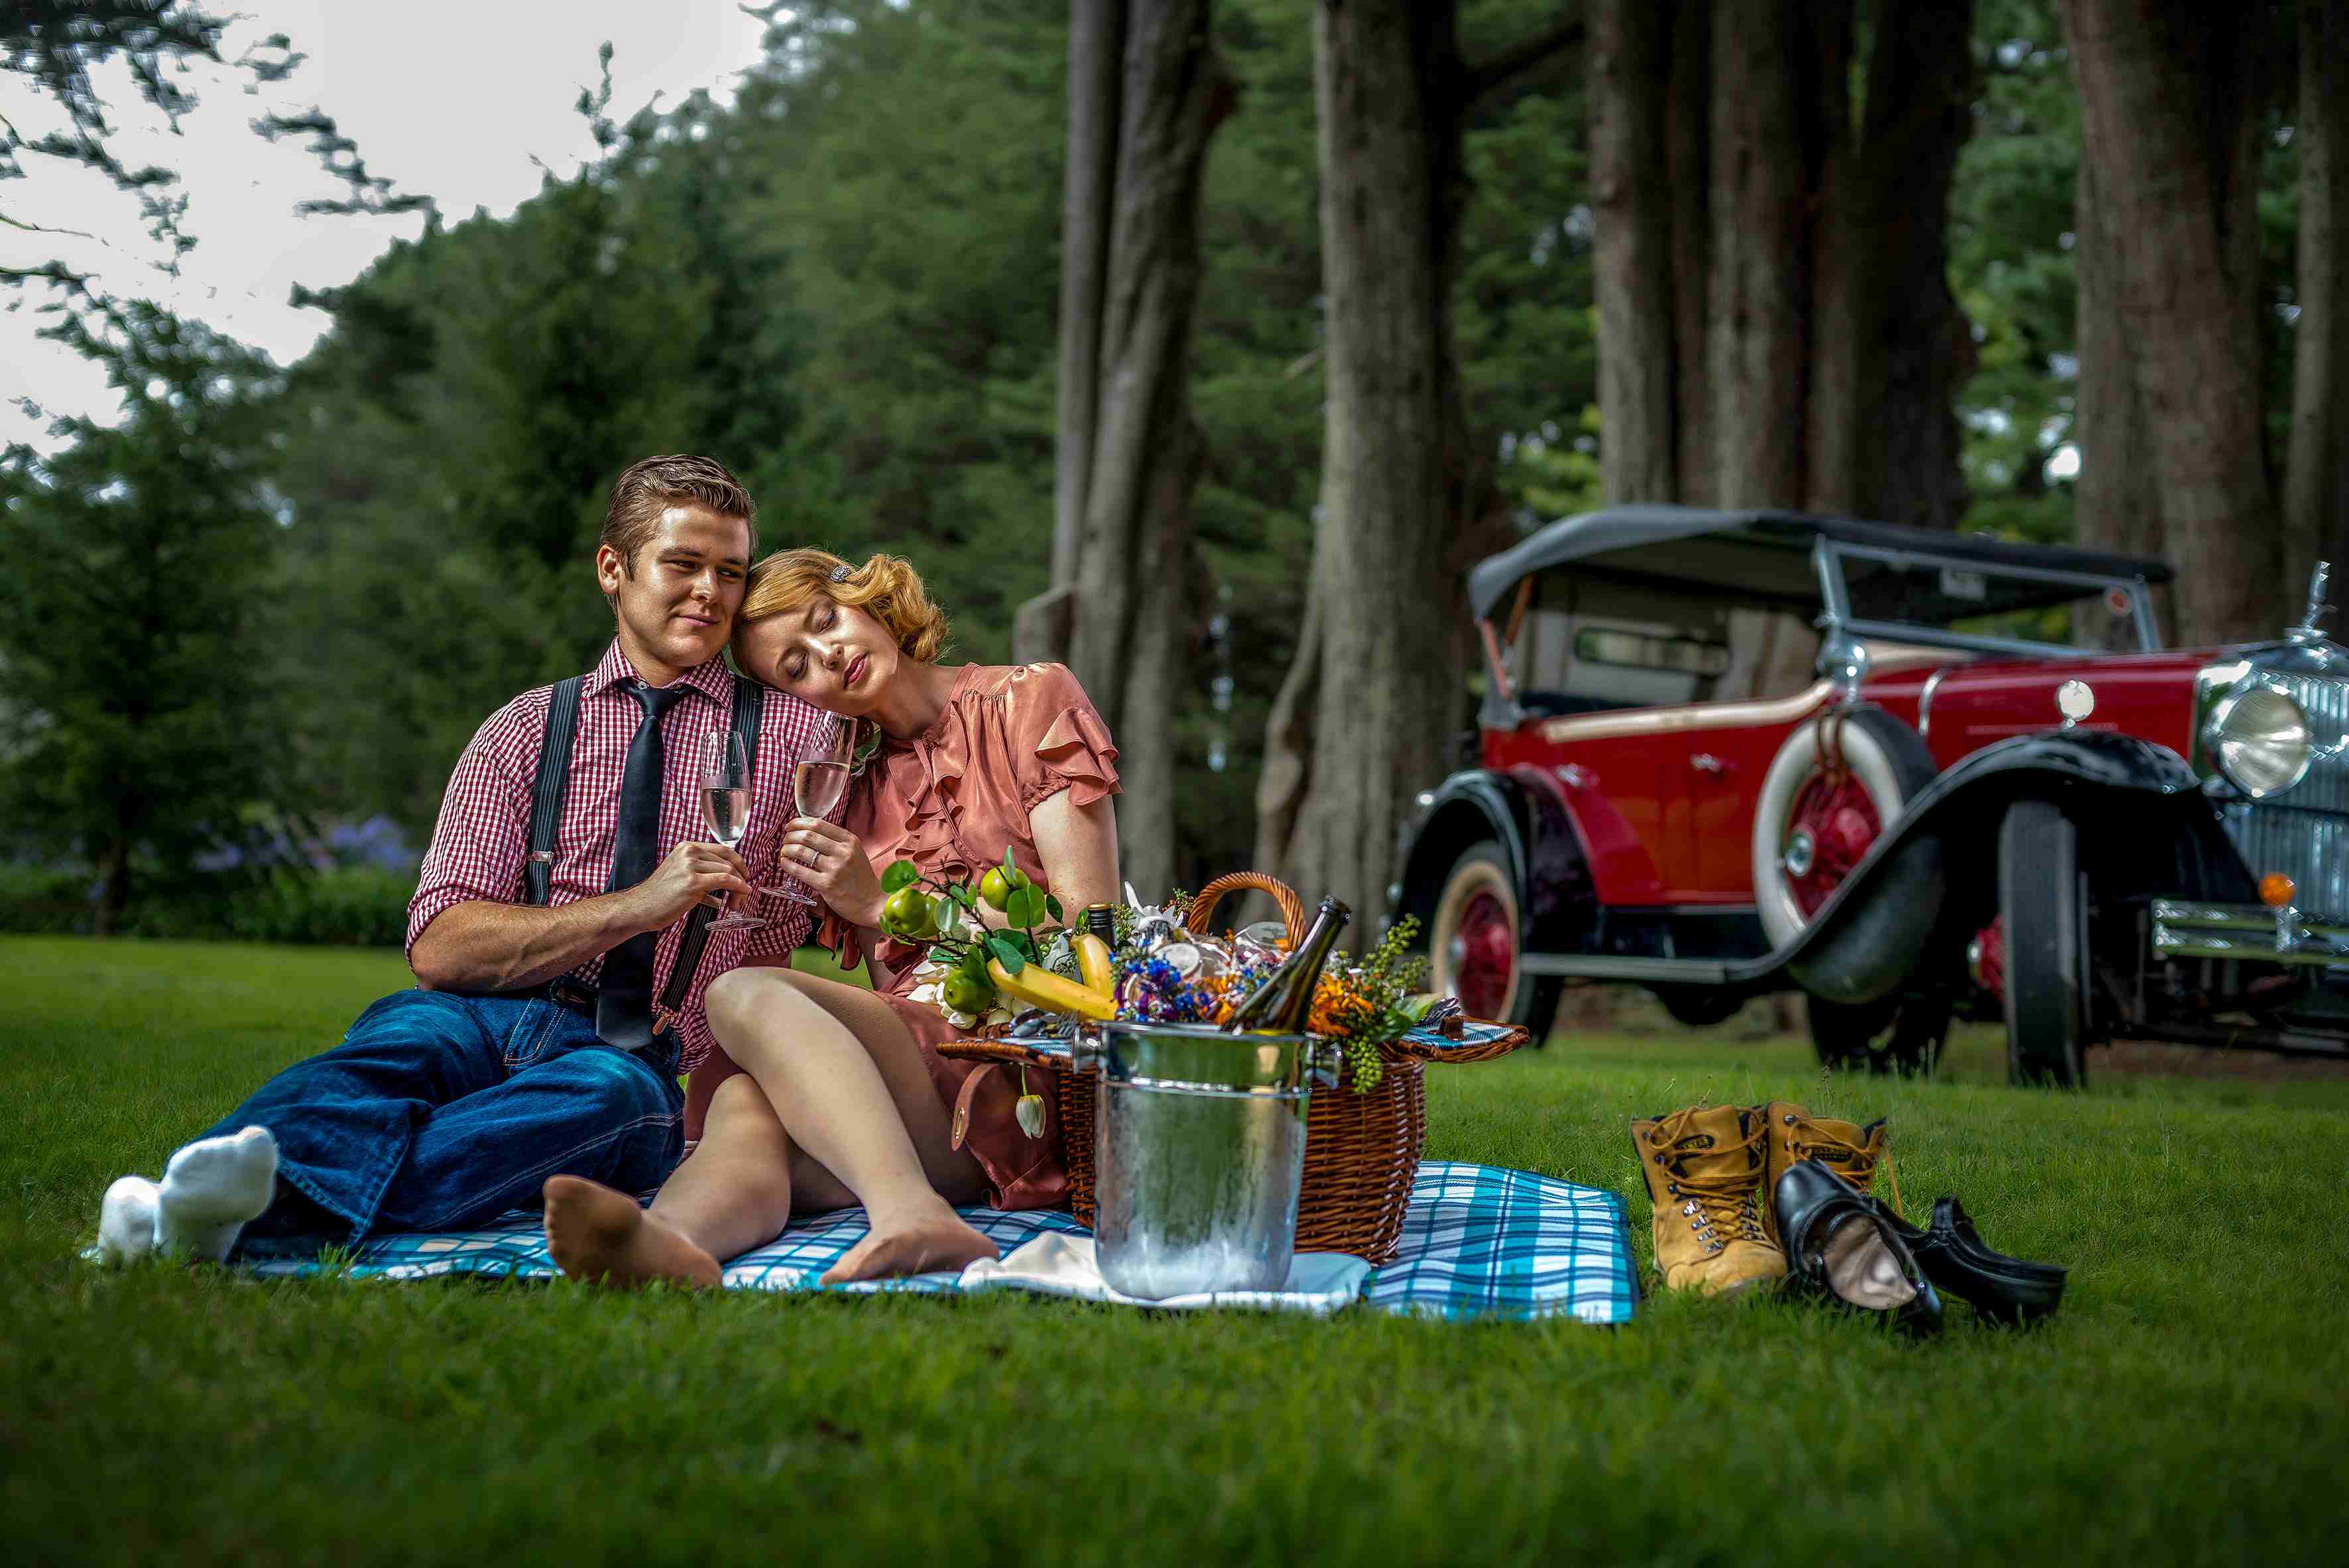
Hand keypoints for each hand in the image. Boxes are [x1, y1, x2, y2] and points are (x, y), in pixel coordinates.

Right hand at [622, 840, 754, 931]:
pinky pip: (725, 880)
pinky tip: (742, 894)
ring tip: (738, 903)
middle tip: (743, 894)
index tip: (744, 876)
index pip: (723, 850)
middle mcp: (689, 852)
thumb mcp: (681, 875)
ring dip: (739, 888)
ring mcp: (690, 866)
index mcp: (687, 847)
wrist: (640, 908)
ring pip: (729, 871)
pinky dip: (738, 887)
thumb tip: (728, 883)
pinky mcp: (693, 882)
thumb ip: (703, 873)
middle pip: (729, 861)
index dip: (739, 863)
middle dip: (741, 878)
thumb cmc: (660, 897)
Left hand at [778, 817, 882, 925]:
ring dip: (787, 849)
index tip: (790, 826)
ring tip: (784, 851)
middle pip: (807, 835)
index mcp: (849, 840)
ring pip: (801, 851)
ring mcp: (835, 868)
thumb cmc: (860, 877)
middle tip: (785, 840)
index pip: (818, 824)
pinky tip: (784, 863)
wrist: (872, 902)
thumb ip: (836, 841)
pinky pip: (800, 871)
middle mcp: (843, 852)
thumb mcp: (854, 852)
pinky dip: (787, 865)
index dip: (799, 823)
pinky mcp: (826, 885)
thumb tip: (808, 831)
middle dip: (790, 835)